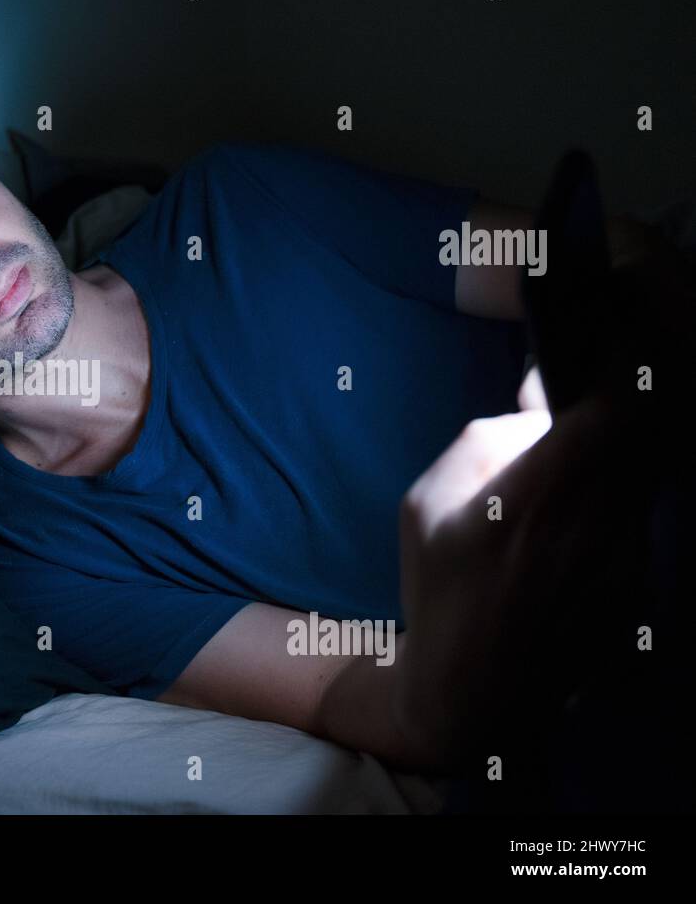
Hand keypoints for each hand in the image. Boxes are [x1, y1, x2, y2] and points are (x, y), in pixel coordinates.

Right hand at [393, 367, 642, 764]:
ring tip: (552, 501)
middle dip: (612, 417)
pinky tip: (563, 548)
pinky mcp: (642, 587)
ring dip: (609, 470)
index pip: (617, 411)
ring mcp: (628, 562)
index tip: (588, 372)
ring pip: (640, 478)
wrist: (476, 694)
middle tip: (566, 428)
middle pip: (644, 437)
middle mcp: (596, 528)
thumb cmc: (438, 593)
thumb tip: (540, 397)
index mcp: (535, 501)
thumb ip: (485, 438)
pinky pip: (635, 522)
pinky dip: (609, 514)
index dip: (615, 376)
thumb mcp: (424, 504)